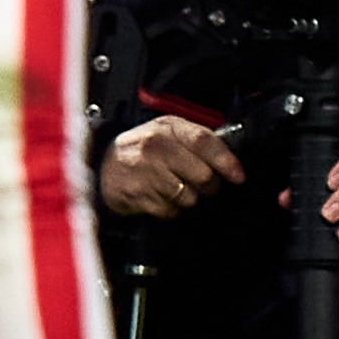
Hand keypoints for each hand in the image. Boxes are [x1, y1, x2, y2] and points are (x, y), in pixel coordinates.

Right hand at [101, 113, 242, 218]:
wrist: (100, 165)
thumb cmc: (142, 149)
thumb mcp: (167, 132)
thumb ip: (197, 140)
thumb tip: (230, 159)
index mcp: (168, 128)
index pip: (205, 142)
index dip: (227, 161)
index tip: (238, 176)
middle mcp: (154, 147)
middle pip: (202, 175)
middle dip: (209, 185)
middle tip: (203, 185)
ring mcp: (143, 172)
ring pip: (188, 196)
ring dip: (189, 198)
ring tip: (176, 189)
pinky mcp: (136, 195)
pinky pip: (170, 210)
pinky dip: (170, 208)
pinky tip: (160, 196)